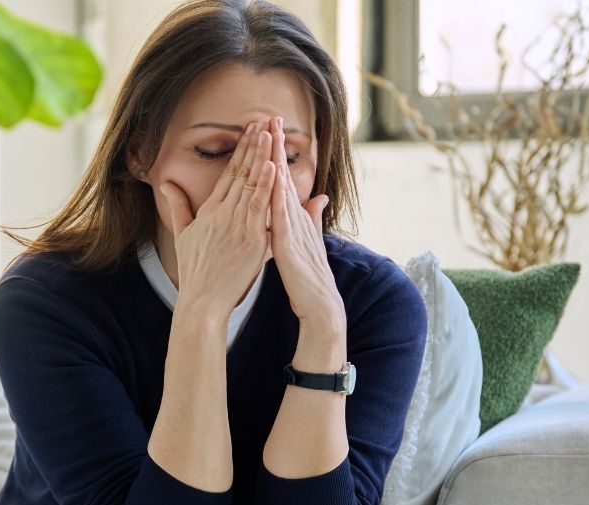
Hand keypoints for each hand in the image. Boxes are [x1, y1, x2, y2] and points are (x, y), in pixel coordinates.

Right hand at [157, 120, 277, 318]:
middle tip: (264, 119)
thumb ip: (178, 206)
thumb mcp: (183, 235)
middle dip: (253, 144)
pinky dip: (266, 186)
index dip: (241, 149)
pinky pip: (260, 208)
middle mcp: (223, 213)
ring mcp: (237, 225)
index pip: (229, 172)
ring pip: (251, 184)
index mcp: (209, 210)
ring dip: (261, 157)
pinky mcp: (250, 240)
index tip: (250, 129)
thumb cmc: (195, 270)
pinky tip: (272, 167)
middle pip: (241, 172)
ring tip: (270, 133)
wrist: (202, 301)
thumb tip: (166, 182)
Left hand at [267, 116, 341, 325]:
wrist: (318, 303)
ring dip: (276, 161)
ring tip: (271, 135)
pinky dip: (276, 193)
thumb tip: (319, 198)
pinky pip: (280, 214)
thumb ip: (312, 218)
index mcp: (293, 216)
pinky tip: (272, 176)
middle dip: (276, 147)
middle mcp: (294, 217)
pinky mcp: (288, 243)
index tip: (269, 129)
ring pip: (282, 188)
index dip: (275, 154)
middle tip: (271, 116)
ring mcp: (292, 228)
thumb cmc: (310, 276)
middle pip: (282, 175)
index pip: (281, 179)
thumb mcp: (308, 241)